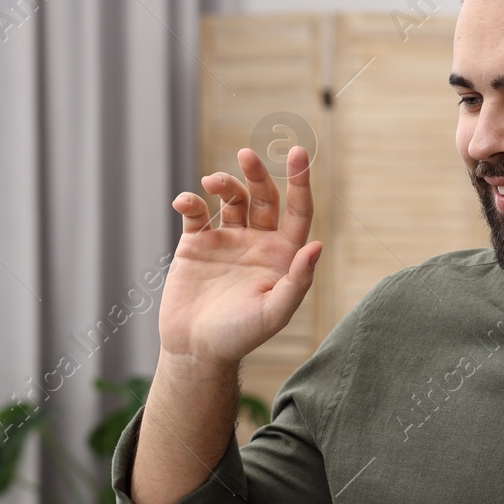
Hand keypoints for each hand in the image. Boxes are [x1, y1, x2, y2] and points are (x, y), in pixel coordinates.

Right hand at [161, 145, 321, 364]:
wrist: (196, 349)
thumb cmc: (240, 336)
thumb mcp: (274, 311)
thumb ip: (297, 280)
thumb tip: (317, 246)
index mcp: (282, 255)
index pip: (297, 211)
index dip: (300, 182)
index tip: (298, 153)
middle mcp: (257, 243)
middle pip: (263, 197)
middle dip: (257, 174)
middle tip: (246, 155)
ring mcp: (226, 241)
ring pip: (231, 199)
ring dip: (224, 184)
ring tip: (212, 183)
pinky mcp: (196, 244)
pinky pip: (196, 214)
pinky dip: (190, 202)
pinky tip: (186, 201)